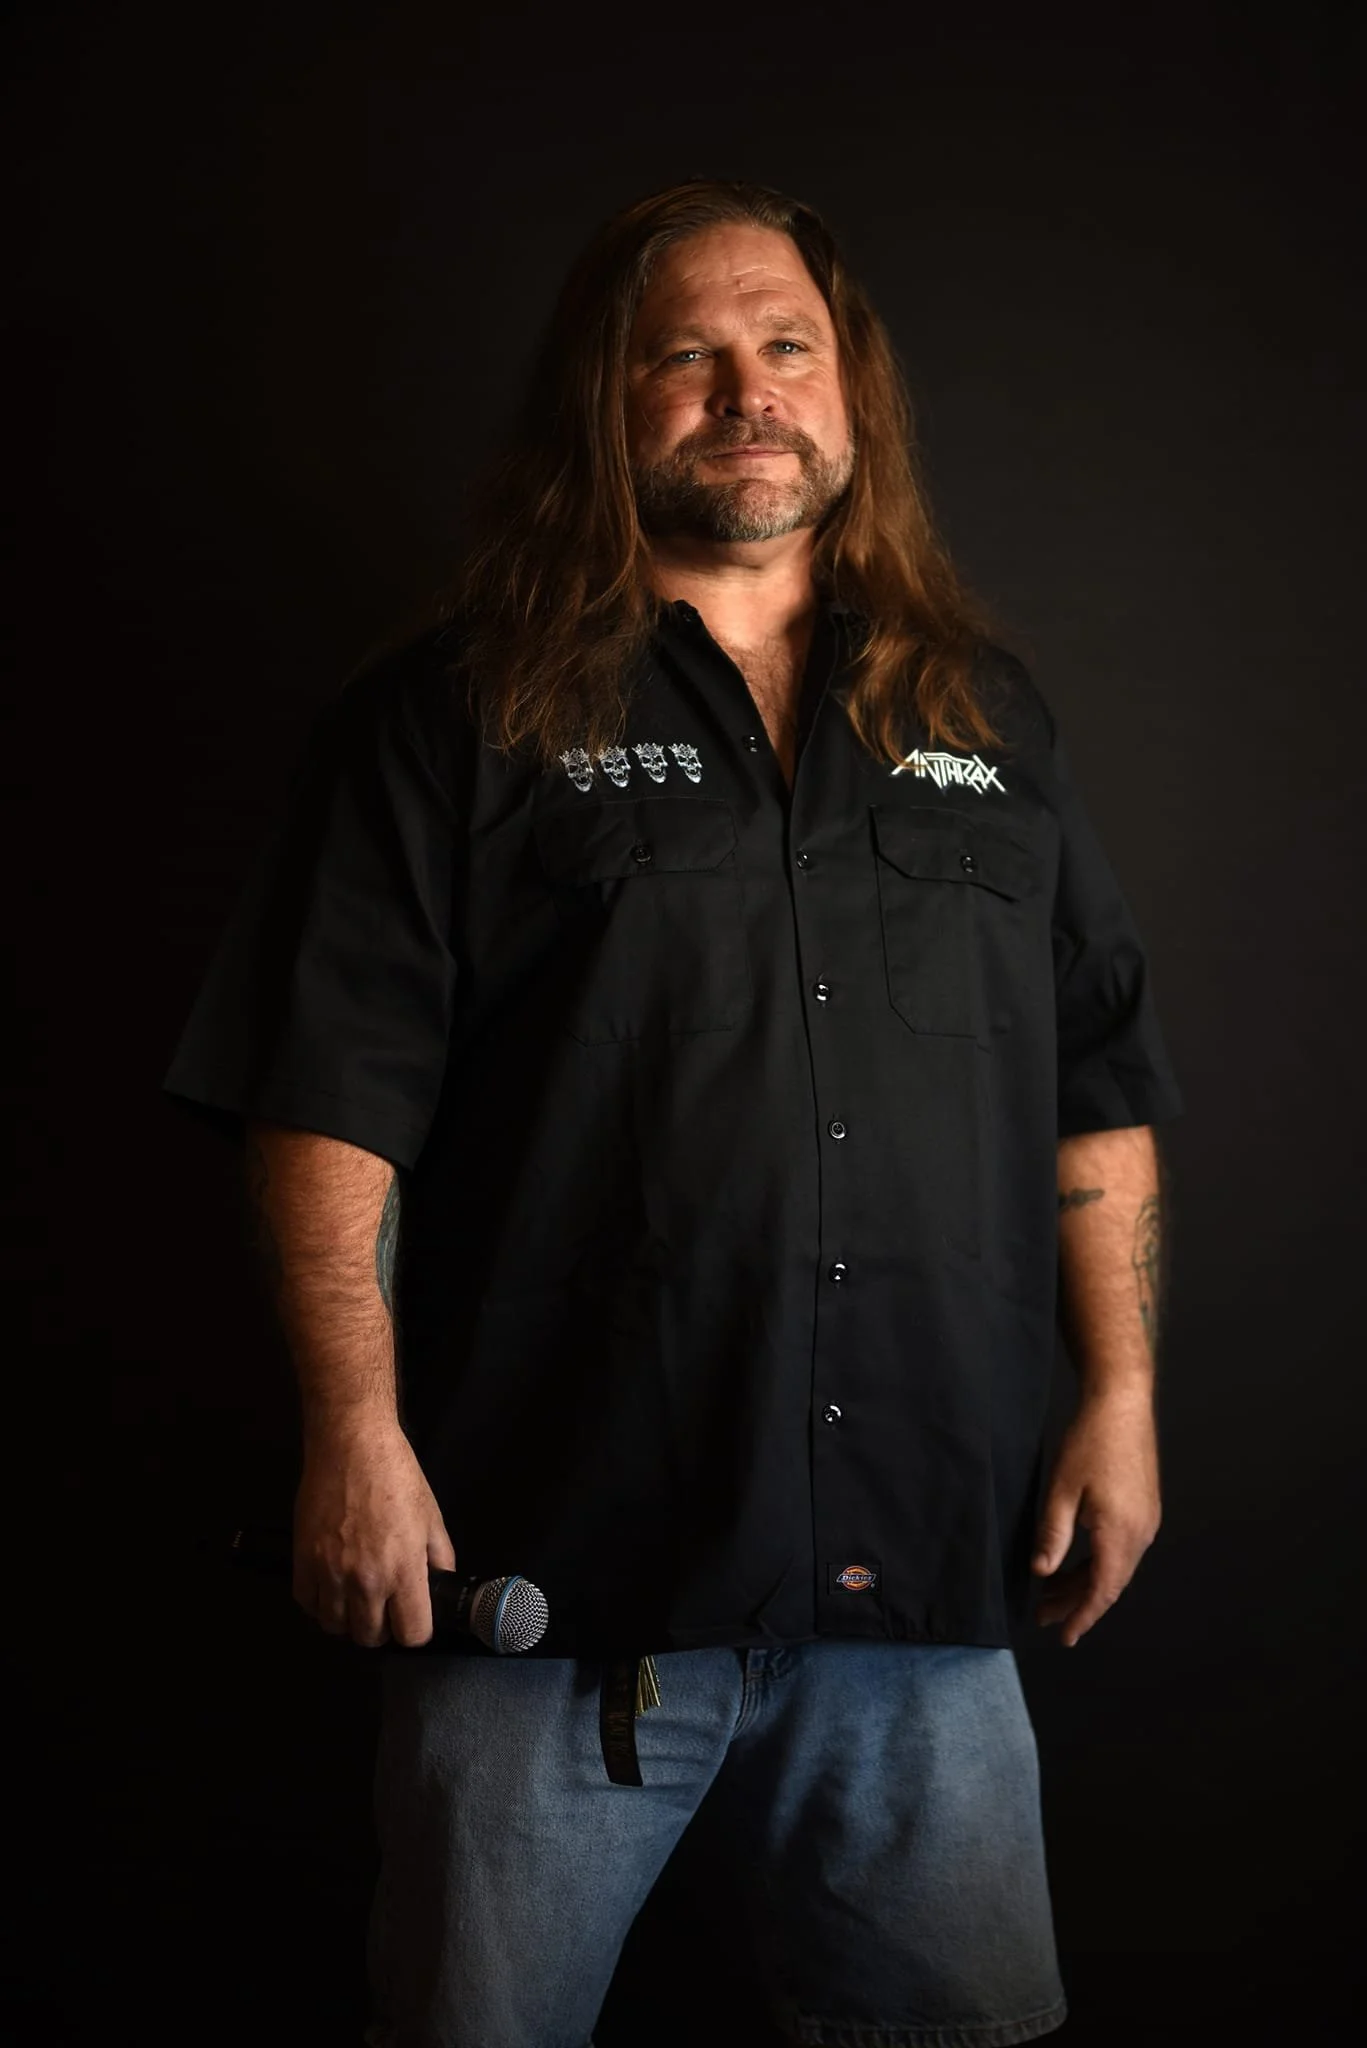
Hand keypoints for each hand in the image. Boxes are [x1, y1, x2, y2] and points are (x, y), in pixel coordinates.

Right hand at [291, 1417, 457, 1649]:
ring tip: (355, 1599)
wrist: (351, 1446)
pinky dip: (319, 1603)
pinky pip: (307, 1604)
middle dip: (381, 1629)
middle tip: (383, 1607)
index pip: (411, 1634)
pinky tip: (330, 1587)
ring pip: (335, 1627)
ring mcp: (330, 1572)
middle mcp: (366, 1580)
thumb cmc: (397, 1477)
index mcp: (404, 1570)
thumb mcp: (432, 1517)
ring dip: (348, 1619)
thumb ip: (440, 1558)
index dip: (415, 1630)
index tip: (412, 1616)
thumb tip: (441, 1586)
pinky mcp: (302, 1560)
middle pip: (370, 1638)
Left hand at [1032, 1389, 1160, 1646]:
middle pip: (1109, 1583)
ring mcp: (1146, 1521)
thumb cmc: (1090, 1441)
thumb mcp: (1061, 1490)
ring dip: (1085, 1582)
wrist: (1122, 1403)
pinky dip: (1097, 1563)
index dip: (1082, 1617)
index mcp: (1121, 1533)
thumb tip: (1042, 1572)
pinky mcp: (1144, 1508)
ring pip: (1115, 1567)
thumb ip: (1053, 1535)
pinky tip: (1075, 1563)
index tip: (1064, 1637)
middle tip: (1044, 1616)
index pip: (1101, 1591)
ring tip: (1051, 1593)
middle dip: (1077, 1603)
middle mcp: (1141, 1533)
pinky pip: (1121, 1549)